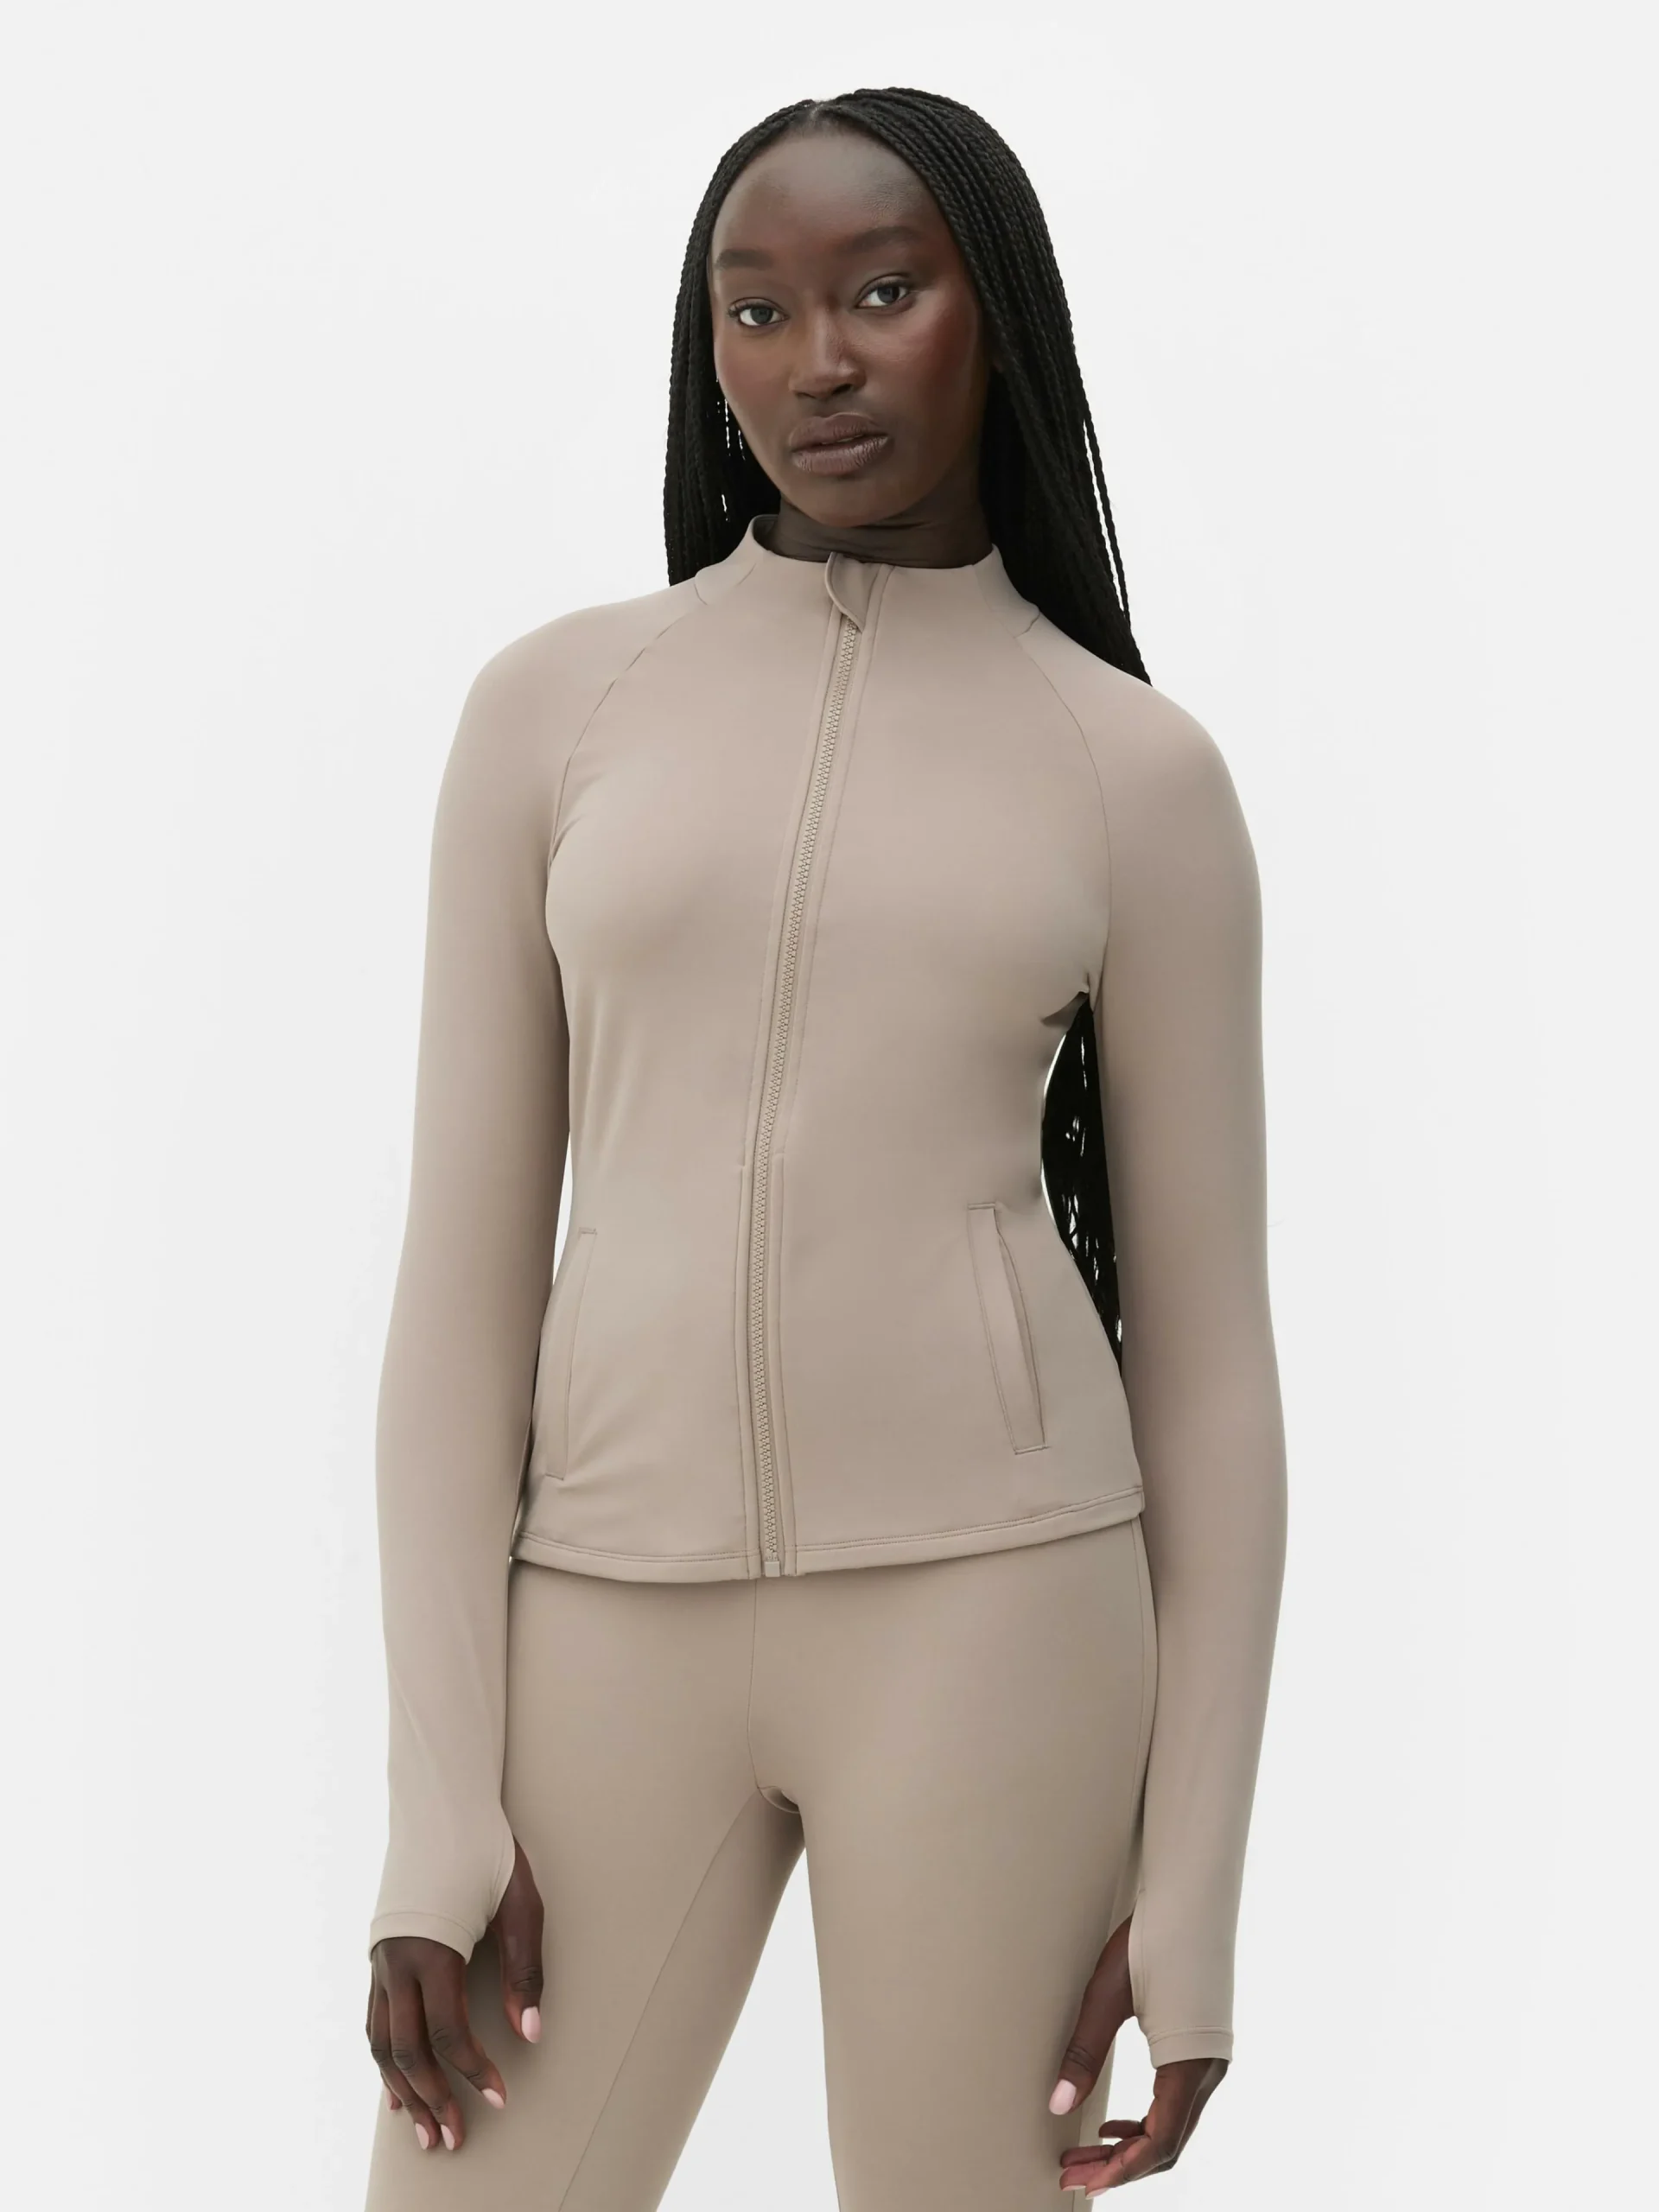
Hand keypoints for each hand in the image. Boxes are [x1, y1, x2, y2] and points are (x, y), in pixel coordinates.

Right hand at [366, 1835, 545, 2152]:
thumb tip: (529, 2034)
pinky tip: (397, 2087)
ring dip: (403, 2091)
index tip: (499, 2099)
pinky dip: (384, 2060)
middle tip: (454, 2140)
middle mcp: (397, 1961)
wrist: (439, 1805)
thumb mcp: (521, 1903)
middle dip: (433, 2100)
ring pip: (382, 2043)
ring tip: (424, 2132)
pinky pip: (374, 2021)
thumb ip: (525, 1970)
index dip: (475, 2072)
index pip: (449, 2033)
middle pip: (408, 2051)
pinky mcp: (377, 1956)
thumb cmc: (487, 1851)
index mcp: (433, 1949)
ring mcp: (380, 1960)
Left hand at [1047, 1910, 1227, 2191]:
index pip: (1160, 2142)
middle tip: (1072, 2175)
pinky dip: (1144, 2123)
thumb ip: (1084, 2052)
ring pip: (1171, 2127)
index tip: (1082, 2181)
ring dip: (1129, 2147)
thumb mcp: (1108, 1994)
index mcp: (1189, 2063)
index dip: (1120, 2169)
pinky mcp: (1201, 2049)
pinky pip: (1175, 2105)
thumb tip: (1058, 2104)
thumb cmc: (1153, 1939)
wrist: (1191, 1897)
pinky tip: (1114, 2124)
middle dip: (1119, 2166)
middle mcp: (1207, 2071)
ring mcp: (1208, 2062)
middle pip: (1167, 2144)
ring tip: (1085, 2155)